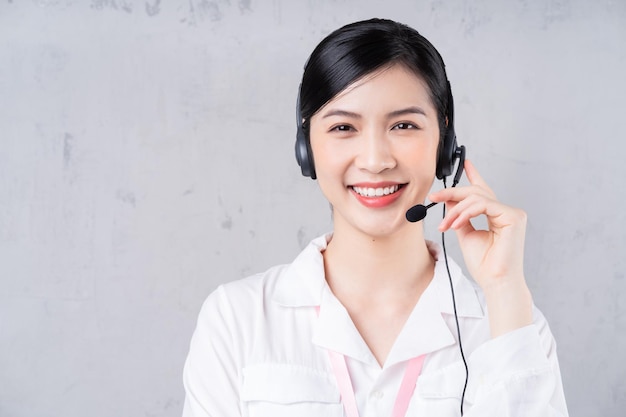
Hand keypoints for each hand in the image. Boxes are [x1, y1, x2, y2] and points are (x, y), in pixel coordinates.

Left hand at [429, 159, 531, 335]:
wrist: (494, 281)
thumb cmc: (484, 263)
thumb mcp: (465, 233)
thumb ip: (459, 215)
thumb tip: (449, 200)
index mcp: (496, 215)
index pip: (484, 191)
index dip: (475, 175)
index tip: (466, 163)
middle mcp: (506, 211)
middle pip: (476, 192)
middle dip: (452, 194)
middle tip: (433, 198)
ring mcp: (512, 213)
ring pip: (477, 198)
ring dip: (455, 210)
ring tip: (445, 224)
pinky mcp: (513, 216)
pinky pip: (483, 205)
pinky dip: (465, 213)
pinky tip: (455, 223)